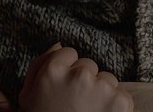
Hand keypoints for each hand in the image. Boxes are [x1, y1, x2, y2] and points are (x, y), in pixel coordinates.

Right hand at [19, 43, 133, 111]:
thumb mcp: (29, 94)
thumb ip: (39, 66)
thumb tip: (59, 46)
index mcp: (53, 71)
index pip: (69, 53)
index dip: (67, 71)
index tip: (65, 88)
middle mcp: (78, 74)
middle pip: (89, 66)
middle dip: (85, 81)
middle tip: (77, 103)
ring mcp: (101, 87)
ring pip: (107, 79)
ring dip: (101, 93)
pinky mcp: (120, 101)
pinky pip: (122, 94)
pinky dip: (116, 106)